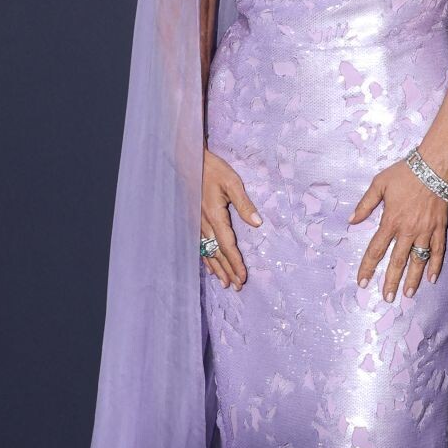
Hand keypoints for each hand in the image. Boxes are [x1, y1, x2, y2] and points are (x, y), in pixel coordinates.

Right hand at [201, 149, 261, 289]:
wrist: (190, 161)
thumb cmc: (213, 169)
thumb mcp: (232, 182)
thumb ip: (244, 204)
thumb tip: (257, 223)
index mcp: (214, 215)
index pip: (227, 244)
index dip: (235, 262)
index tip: (243, 276)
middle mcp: (204, 223)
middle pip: (217, 253)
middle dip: (228, 270)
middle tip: (237, 286)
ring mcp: (197, 223)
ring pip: (207, 251)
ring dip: (217, 268)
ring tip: (226, 283)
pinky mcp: (194, 221)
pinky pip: (200, 245)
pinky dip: (206, 258)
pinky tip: (211, 267)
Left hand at [347, 159, 447, 300]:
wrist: (434, 165)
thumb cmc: (405, 173)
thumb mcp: (379, 184)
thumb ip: (365, 204)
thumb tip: (351, 220)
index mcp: (391, 221)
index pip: (376, 250)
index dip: (368, 267)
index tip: (362, 282)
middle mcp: (408, 230)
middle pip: (397, 261)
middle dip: (390, 281)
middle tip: (386, 298)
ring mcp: (426, 230)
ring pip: (418, 260)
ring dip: (413, 279)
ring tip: (408, 294)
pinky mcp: (439, 227)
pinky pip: (438, 249)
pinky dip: (435, 264)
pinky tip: (432, 278)